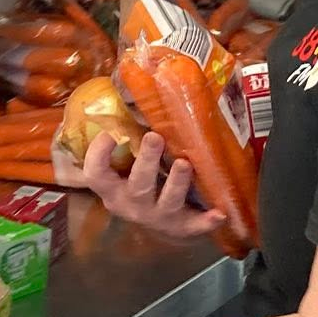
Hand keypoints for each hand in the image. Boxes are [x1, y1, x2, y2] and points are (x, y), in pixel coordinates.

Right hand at [82, 132, 227, 242]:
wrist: (158, 227)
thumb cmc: (138, 185)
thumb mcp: (124, 171)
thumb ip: (125, 143)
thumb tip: (132, 89)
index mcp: (113, 190)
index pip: (97, 175)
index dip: (98, 156)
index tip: (110, 133)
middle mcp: (132, 205)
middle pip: (137, 185)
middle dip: (147, 161)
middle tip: (155, 137)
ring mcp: (158, 217)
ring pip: (167, 202)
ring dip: (177, 183)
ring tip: (185, 163)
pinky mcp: (182, 227)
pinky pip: (195, 226)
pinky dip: (206, 221)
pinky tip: (220, 213)